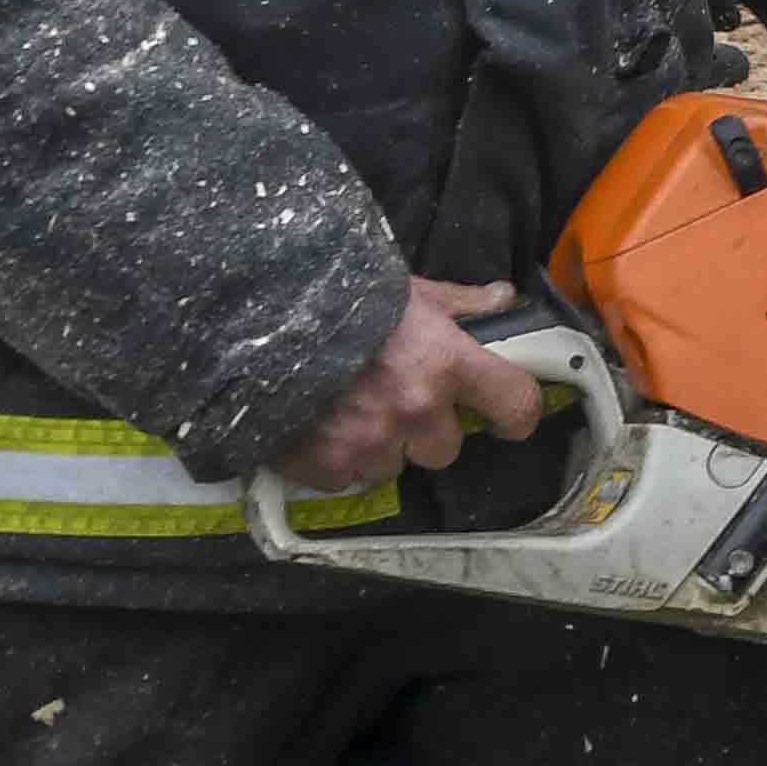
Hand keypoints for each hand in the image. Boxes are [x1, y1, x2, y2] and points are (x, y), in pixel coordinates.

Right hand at [273, 275, 559, 496]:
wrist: (251, 316)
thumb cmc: (336, 294)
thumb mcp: (405, 289)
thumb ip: (458, 302)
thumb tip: (504, 297)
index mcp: (446, 363)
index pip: (515, 405)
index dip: (515, 413)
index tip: (504, 414)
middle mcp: (416, 411)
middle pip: (446, 448)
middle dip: (424, 428)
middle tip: (392, 396)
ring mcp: (371, 444)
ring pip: (393, 466)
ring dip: (378, 445)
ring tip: (344, 406)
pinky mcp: (327, 466)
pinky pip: (346, 476)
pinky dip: (334, 456)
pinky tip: (314, 423)